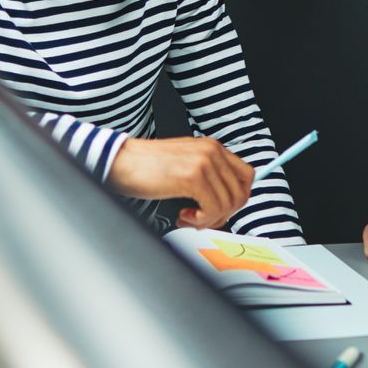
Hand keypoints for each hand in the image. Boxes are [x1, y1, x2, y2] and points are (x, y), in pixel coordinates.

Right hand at [108, 136, 255, 230]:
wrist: (120, 162)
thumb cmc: (146, 167)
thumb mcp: (185, 164)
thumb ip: (208, 176)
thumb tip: (227, 202)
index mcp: (212, 147)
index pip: (246, 176)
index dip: (236, 199)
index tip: (219, 210)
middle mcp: (212, 151)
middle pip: (240, 193)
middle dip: (224, 214)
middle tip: (202, 218)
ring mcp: (204, 163)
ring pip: (228, 204)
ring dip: (208, 219)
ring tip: (187, 217)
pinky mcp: (193, 177)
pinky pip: (213, 209)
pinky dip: (200, 220)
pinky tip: (182, 215)